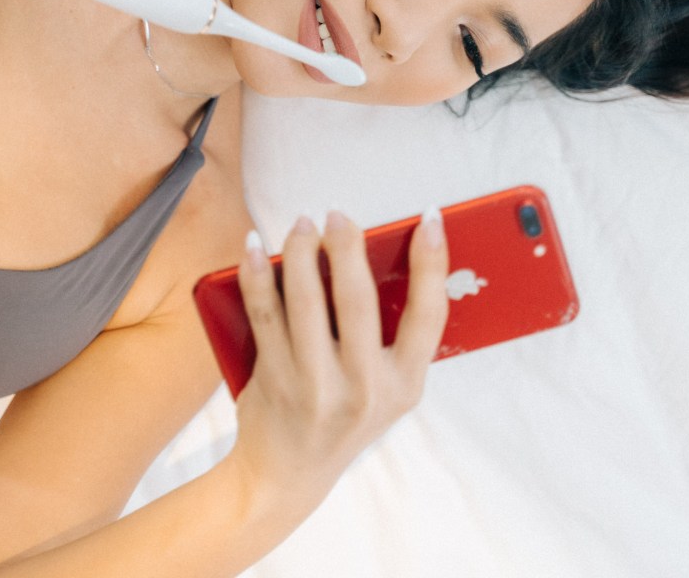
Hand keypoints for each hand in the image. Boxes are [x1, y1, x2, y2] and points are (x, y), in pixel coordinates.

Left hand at [228, 210, 449, 506]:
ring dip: (301, 253)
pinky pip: (263, 314)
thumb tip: (379, 254)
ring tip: (301, 224)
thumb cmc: (343, 415)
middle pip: (359, 300)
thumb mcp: (384, 389)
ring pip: (305, 302)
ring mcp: (315, 387)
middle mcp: (364, 388)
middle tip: (338, 215)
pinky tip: (256, 247)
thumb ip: (389, 337)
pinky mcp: (274, 381)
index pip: (429, 315)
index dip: (432, 263)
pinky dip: (257, 275)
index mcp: (404, 385)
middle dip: (348, 247)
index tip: (428, 219)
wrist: (288, 473)